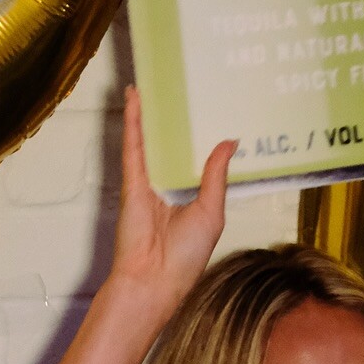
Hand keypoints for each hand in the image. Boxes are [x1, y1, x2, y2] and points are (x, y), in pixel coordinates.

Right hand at [108, 87, 234, 320]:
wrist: (155, 280)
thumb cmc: (187, 255)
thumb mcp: (212, 211)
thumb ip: (217, 176)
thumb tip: (231, 142)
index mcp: (190, 197)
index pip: (195, 160)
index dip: (201, 137)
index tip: (212, 110)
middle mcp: (167, 186)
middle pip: (170, 145)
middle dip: (172, 119)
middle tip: (178, 87)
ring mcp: (147, 183)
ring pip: (148, 140)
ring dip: (146, 113)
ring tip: (149, 84)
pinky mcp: (132, 183)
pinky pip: (134, 146)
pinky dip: (134, 122)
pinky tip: (135, 99)